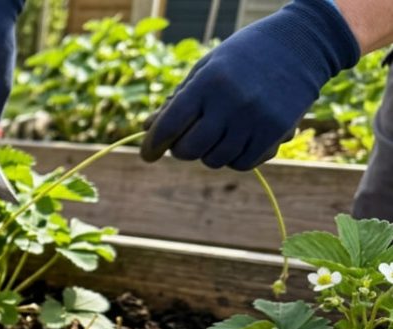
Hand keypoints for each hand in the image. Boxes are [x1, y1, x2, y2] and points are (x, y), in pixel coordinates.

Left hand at [141, 0, 358, 169]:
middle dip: (181, 149)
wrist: (301, 45)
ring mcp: (255, 120)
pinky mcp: (276, 133)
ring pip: (215, 160)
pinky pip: (242, 164)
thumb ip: (177, 100)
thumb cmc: (243, 56)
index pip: (169, 126)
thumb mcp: (205, 68)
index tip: (147, 154)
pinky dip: (234, 158)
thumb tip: (147, 129)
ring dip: (209, 152)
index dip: (152, 145)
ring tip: (218, 132)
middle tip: (186, 140)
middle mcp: (231, 104)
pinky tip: (237, 140)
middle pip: (189, 150)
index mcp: (208, 83)